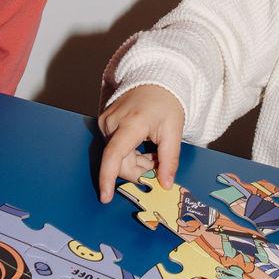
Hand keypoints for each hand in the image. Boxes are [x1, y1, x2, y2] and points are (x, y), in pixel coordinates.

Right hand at [98, 85, 184, 203]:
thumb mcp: (174, 131)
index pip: (113, 156)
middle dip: (137, 169)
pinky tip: (140, 143)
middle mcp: (112, 123)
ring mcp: (105, 122)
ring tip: (150, 148)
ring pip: (116, 158)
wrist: (155, 81)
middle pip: (118, 162)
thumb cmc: (166, 104)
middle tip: (156, 161)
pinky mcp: (104, 123)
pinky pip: (114, 148)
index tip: (106, 197)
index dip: (108, 178)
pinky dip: (128, 152)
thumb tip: (164, 184)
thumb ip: (169, 160)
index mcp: (130, 123)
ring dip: (134, 160)